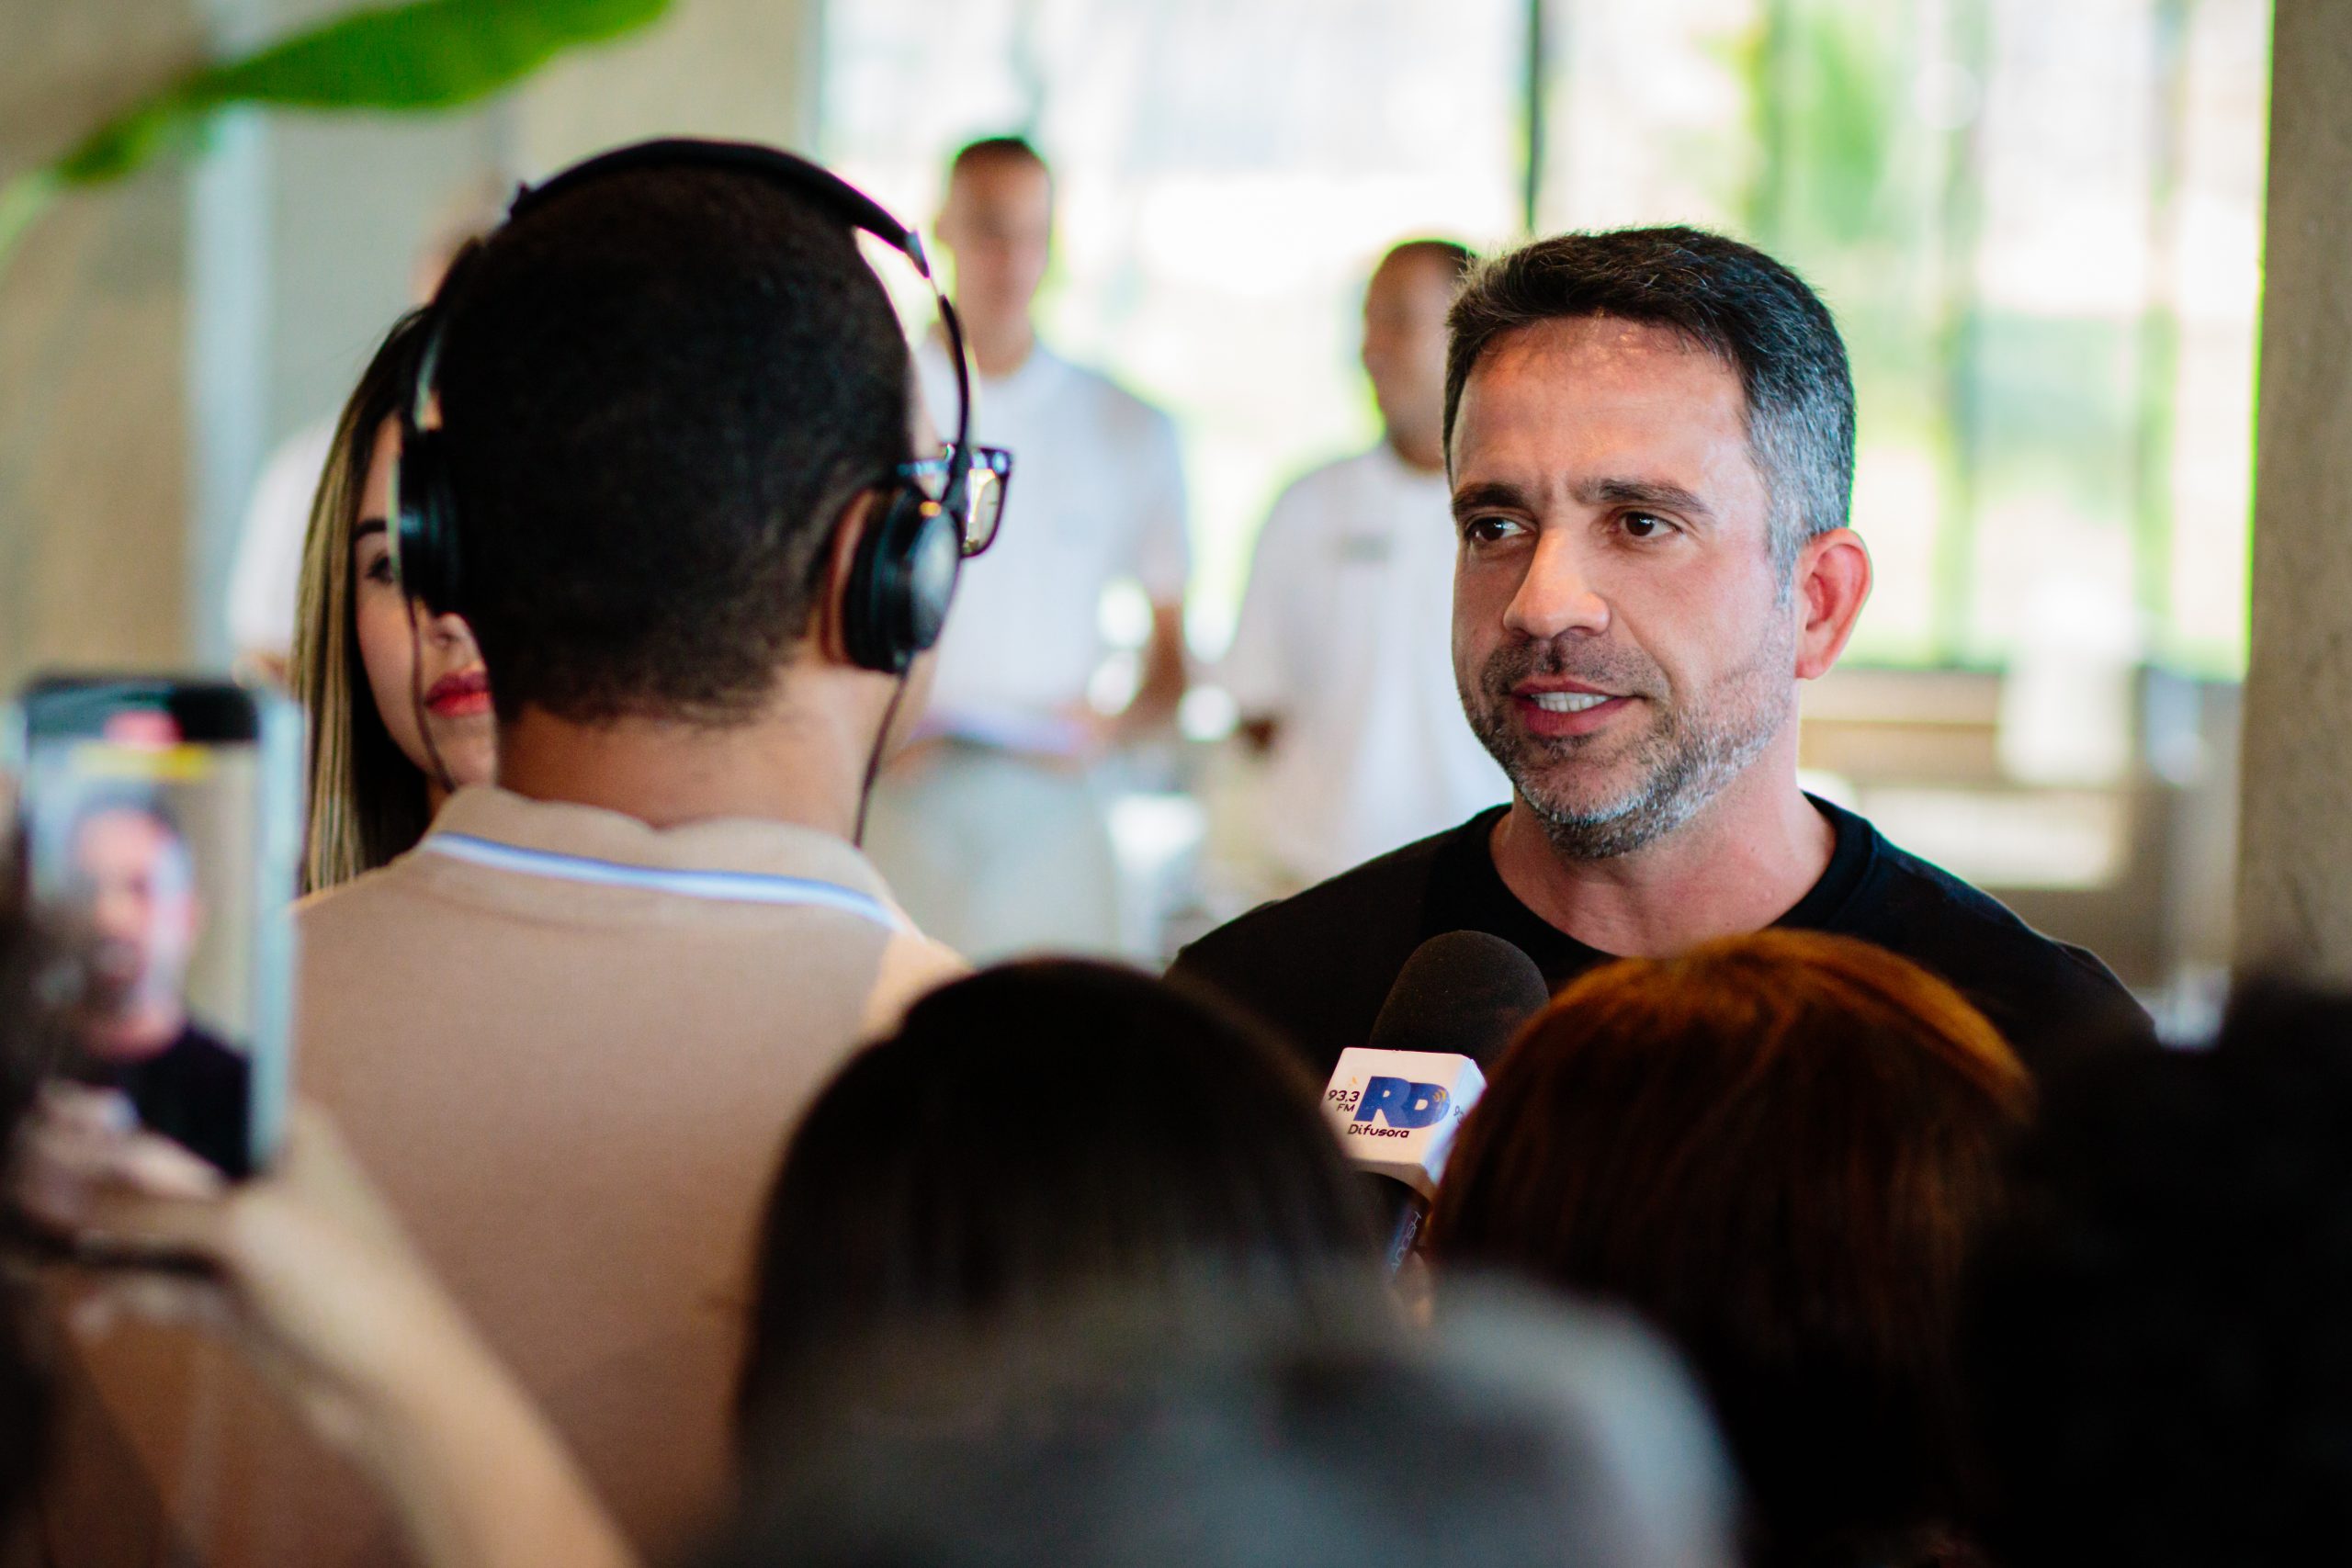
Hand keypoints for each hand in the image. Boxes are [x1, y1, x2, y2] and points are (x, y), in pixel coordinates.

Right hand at [11, 1087, 638, 1567]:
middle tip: (25, 1185)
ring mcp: (241, 1239)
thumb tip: (70, 1185)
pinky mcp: (226, 1297)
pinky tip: (93, 1318)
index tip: (56, 1110)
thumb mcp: (244, 1225)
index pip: (192, 1098)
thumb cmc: (342, 1280)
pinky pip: (155, 1285)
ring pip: (148, 1230)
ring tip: (42, 1257)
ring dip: (100, 1245)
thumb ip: (154, 1207)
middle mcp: (259, 1177)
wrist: (384, 1383)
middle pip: (160, 1167)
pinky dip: (122, 1296)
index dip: (125, 1105)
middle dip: (96, 1180)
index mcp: (281, 1132)